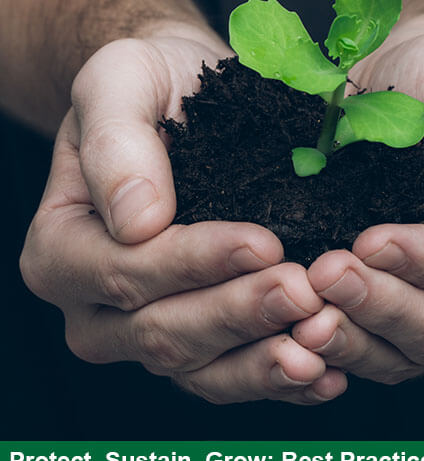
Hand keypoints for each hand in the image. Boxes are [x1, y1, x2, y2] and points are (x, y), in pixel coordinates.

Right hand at [20, 30, 346, 403]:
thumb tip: (135, 220)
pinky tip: (326, 372)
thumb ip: (115, 142)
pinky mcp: (197, 346)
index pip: (125, 271)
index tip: (263, 241)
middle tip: (305, 291)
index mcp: (61, 249)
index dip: (194, 263)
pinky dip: (277, 378)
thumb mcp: (119, 82)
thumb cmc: (149, 87)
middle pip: (163, 332)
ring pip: (200, 370)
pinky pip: (230, 377)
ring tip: (322, 346)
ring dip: (264, 363)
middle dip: (239, 313)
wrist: (185, 104)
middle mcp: (93, 308)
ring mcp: (144, 335)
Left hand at [292, 31, 423, 382]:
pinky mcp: (402, 325)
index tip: (372, 239)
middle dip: (385, 305)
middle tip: (325, 274)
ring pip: (410, 356)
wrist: (410, 79)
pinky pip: (375, 356)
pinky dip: (339, 349)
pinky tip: (297, 330)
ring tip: (304, 312)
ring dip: (354, 339)